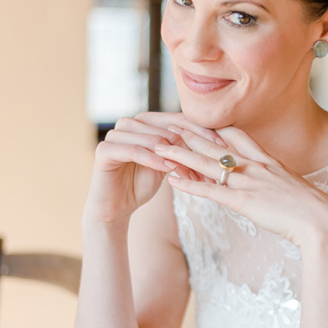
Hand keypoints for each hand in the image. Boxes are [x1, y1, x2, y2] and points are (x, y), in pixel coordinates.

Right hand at [84, 112, 227, 224]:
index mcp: (145, 122)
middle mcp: (130, 123)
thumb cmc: (141, 185)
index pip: (179, 120)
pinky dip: (153, 159)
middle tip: (208, 165)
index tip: (223, 147)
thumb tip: (217, 146)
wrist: (114, 207)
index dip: (202, 132)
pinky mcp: (104, 150)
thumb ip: (183, 151)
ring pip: (153, 138)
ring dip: (174, 155)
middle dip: (190, 147)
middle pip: (167, 128)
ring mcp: (115, 134)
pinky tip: (169, 168)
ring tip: (191, 172)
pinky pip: (133, 150)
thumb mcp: (168, 165)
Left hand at [154, 119, 327, 246]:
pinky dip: (189, 185)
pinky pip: (210, 191)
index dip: (214, 128)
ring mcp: (249, 182)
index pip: (236, 136)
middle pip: (216, 144)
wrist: (325, 222)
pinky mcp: (244, 202)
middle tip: (167, 124)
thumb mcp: (295, 190)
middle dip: (189, 134)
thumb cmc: (315, 211)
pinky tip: (171, 180)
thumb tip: (271, 188)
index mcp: (269, 161)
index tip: (196, 120)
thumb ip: (278, 183)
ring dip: (180, 154)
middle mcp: (256, 166)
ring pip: (207, 163)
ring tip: (158, 147)